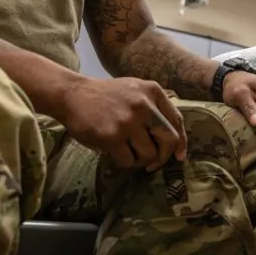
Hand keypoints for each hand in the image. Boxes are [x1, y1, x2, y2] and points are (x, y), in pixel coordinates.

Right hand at [54, 75, 187, 170]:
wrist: (73, 94)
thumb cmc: (107, 96)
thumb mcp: (135, 91)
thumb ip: (154, 107)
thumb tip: (174, 139)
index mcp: (152, 91)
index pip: (177, 121)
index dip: (181, 142)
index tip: (180, 156)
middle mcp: (144, 105)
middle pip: (169, 140)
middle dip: (164, 157)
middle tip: (154, 163)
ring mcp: (128, 121)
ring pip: (149, 154)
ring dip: (142, 161)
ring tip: (130, 155)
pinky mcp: (112, 136)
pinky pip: (128, 160)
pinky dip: (125, 162)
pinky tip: (117, 154)